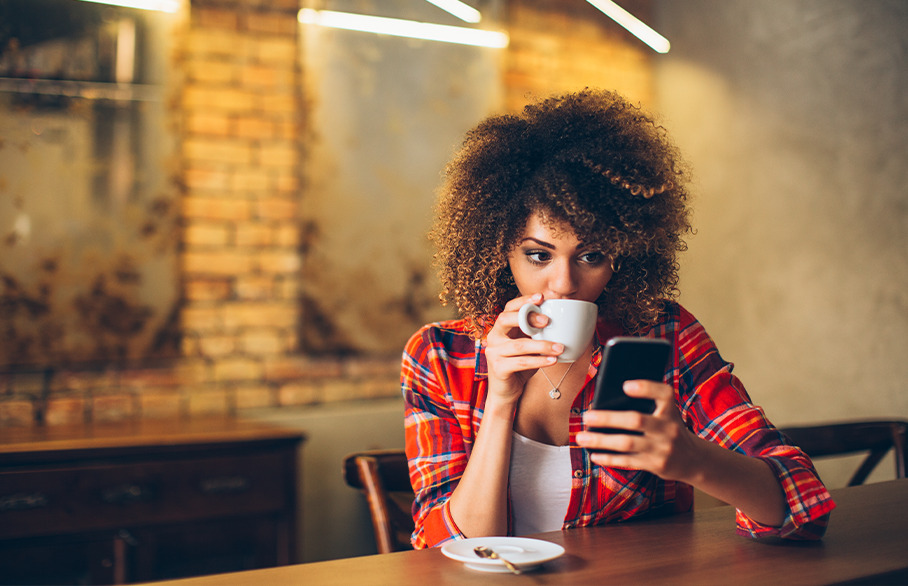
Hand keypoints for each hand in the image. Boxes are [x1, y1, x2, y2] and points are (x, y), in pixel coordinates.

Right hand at [483, 293, 564, 402]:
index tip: (541, 296)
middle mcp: (493, 337)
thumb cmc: (519, 366)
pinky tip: (552, 360)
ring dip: (542, 345)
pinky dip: (539, 361)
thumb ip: (536, 333)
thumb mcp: (528, 346)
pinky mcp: (498, 368)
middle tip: (547, 321)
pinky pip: (521, 362)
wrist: (506, 392)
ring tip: (560, 347)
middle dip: (527, 317)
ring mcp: (494, 353)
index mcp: (500, 328)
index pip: (509, 308)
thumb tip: (561, 320)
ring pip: (519, 345)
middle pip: (505, 319)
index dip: (523, 301)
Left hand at [576, 380, 700, 481]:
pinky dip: (609, 458)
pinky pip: (628, 461)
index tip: (625, 386)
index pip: (663, 393)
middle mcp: (669, 428)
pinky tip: (594, 454)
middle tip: (586, 416)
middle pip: (636, 420)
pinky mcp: (656, 465)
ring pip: (627, 443)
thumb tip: (606, 402)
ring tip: (581, 437)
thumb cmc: (669, 428)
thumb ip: (647, 404)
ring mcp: (662, 448)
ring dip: (601, 440)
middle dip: (608, 418)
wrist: (693, 460)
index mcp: (671, 409)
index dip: (645, 388)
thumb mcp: (666, 413)